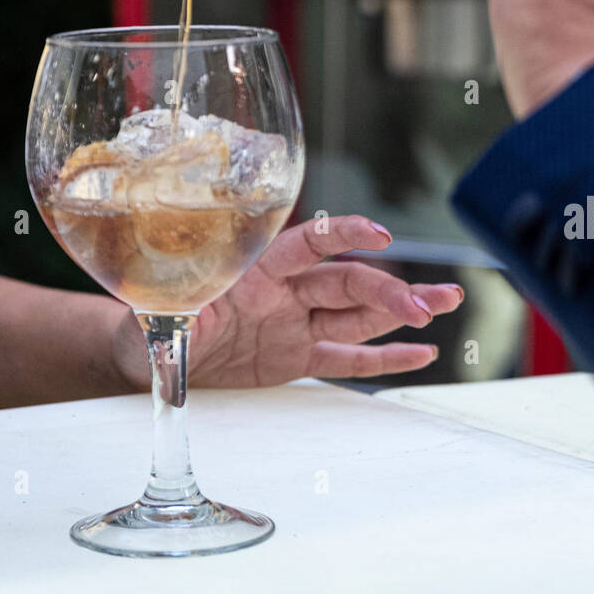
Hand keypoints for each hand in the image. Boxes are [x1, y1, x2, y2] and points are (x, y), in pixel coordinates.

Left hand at [112, 215, 462, 388]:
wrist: (148, 353)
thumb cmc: (151, 320)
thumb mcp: (159, 317)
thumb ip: (179, 318)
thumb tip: (179, 323)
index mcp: (256, 268)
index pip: (309, 242)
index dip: (344, 235)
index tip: (379, 235)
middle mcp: (284, 290)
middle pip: (346, 282)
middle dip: (389, 290)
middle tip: (428, 304)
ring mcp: (295, 323)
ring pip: (358, 313)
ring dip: (401, 310)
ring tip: (445, 306)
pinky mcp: (296, 358)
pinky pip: (346, 356)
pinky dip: (383, 357)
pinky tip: (420, 353)